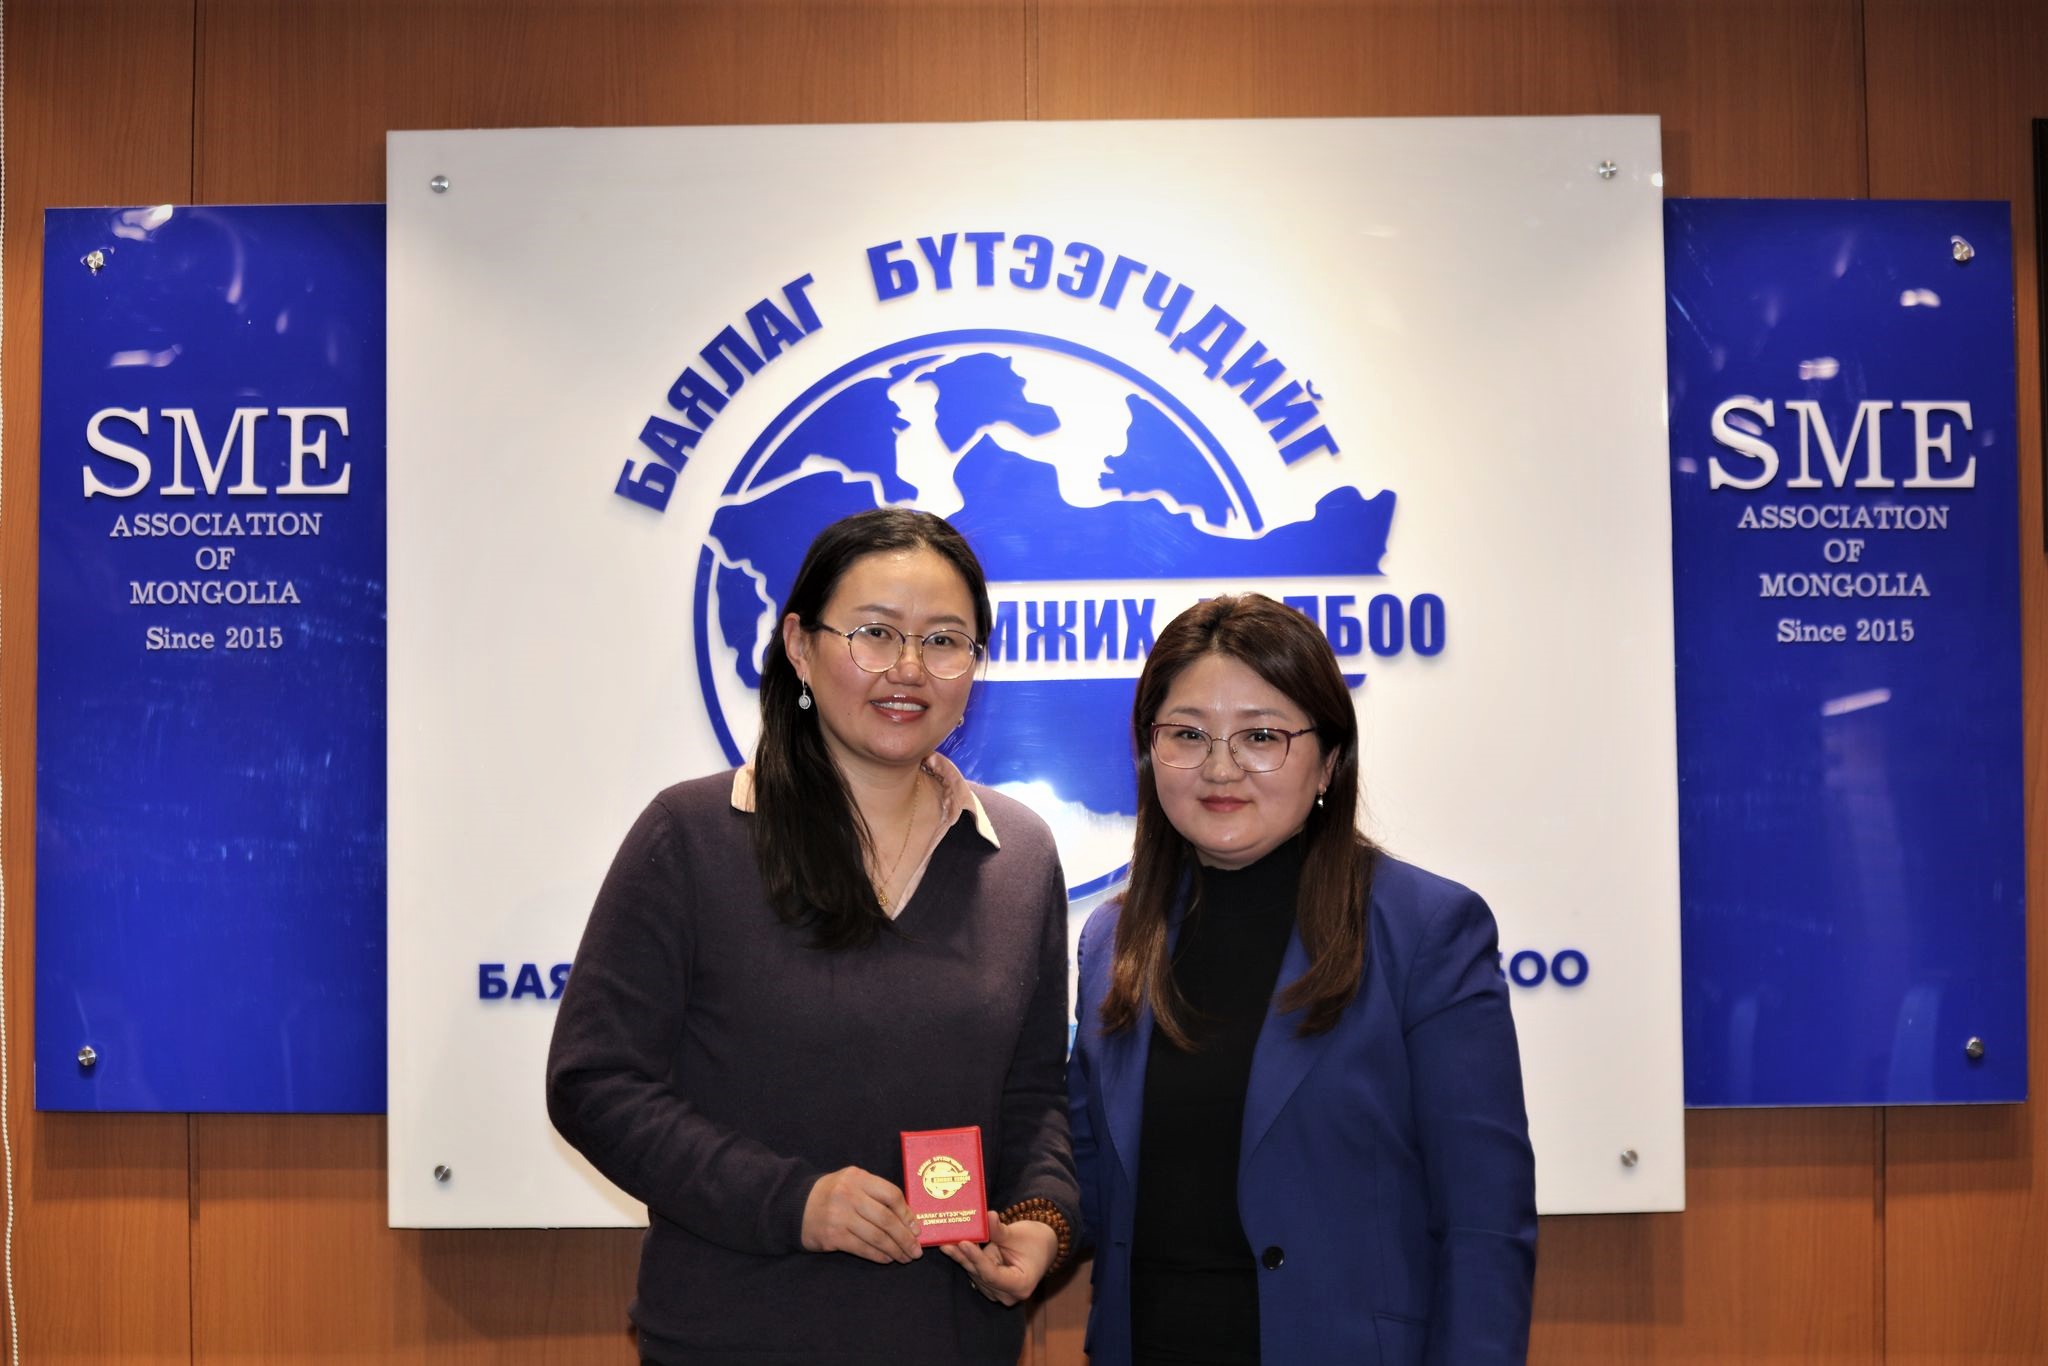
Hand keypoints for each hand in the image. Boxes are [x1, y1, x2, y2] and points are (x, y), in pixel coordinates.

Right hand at [800, 1167, 921, 1263]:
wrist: (796, 1206)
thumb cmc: (833, 1194)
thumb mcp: (853, 1182)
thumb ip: (876, 1193)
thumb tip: (908, 1218)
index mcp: (858, 1178)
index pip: (891, 1195)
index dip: (907, 1214)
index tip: (917, 1228)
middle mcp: (849, 1195)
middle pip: (886, 1219)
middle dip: (905, 1238)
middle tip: (916, 1250)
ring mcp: (839, 1216)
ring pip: (877, 1237)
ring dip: (895, 1250)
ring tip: (905, 1257)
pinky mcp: (833, 1236)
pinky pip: (863, 1248)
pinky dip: (878, 1256)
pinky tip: (887, 1259)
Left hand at [940, 1214, 1056, 1305]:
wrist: (1041, 1247)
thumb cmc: (1034, 1241)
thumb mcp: (1017, 1234)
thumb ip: (999, 1230)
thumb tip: (988, 1216)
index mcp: (1021, 1285)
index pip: (993, 1274)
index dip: (977, 1259)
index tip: (963, 1243)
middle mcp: (1008, 1295)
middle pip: (981, 1275)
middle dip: (964, 1257)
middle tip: (947, 1242)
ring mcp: (997, 1293)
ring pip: (975, 1273)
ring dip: (961, 1257)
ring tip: (946, 1242)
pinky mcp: (990, 1286)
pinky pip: (975, 1271)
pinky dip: (966, 1258)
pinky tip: (952, 1247)